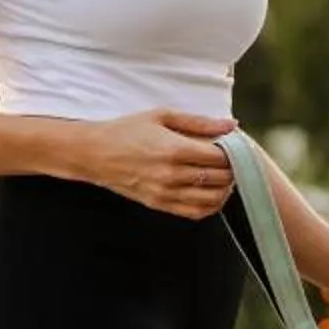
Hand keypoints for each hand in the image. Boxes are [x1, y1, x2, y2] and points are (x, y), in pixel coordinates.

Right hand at [79, 110, 234, 218]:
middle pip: (220, 178)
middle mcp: (172, 175)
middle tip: (232, 160)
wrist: (94, 153)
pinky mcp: (160, 205)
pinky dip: (211, 205)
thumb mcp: (162, 116)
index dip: (233, 152)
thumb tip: (232, 124)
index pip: (221, 158)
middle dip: (232, 169)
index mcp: (174, 150)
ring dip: (225, 188)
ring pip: (212, 199)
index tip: (233, 146)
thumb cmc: (127, 131)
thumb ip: (199, 122)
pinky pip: (196, 212)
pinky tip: (212, 192)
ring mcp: (166, 193)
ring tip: (224, 176)